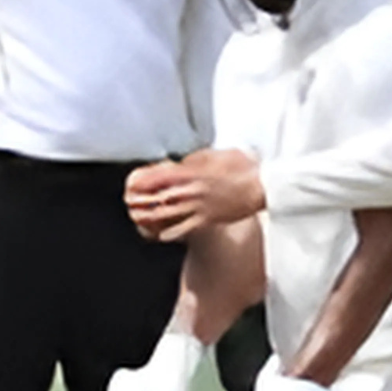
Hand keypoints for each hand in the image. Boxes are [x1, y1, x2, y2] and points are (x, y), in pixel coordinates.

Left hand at [125, 148, 266, 241]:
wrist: (262, 185)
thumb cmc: (245, 168)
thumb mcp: (218, 154)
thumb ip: (199, 158)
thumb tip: (186, 160)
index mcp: (194, 172)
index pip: (161, 176)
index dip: (144, 181)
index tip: (132, 183)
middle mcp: (193, 189)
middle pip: (160, 196)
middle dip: (142, 200)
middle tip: (129, 203)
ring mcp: (200, 206)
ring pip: (168, 213)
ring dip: (151, 217)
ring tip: (139, 219)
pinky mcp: (209, 219)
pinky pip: (185, 228)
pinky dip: (171, 232)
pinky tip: (161, 236)